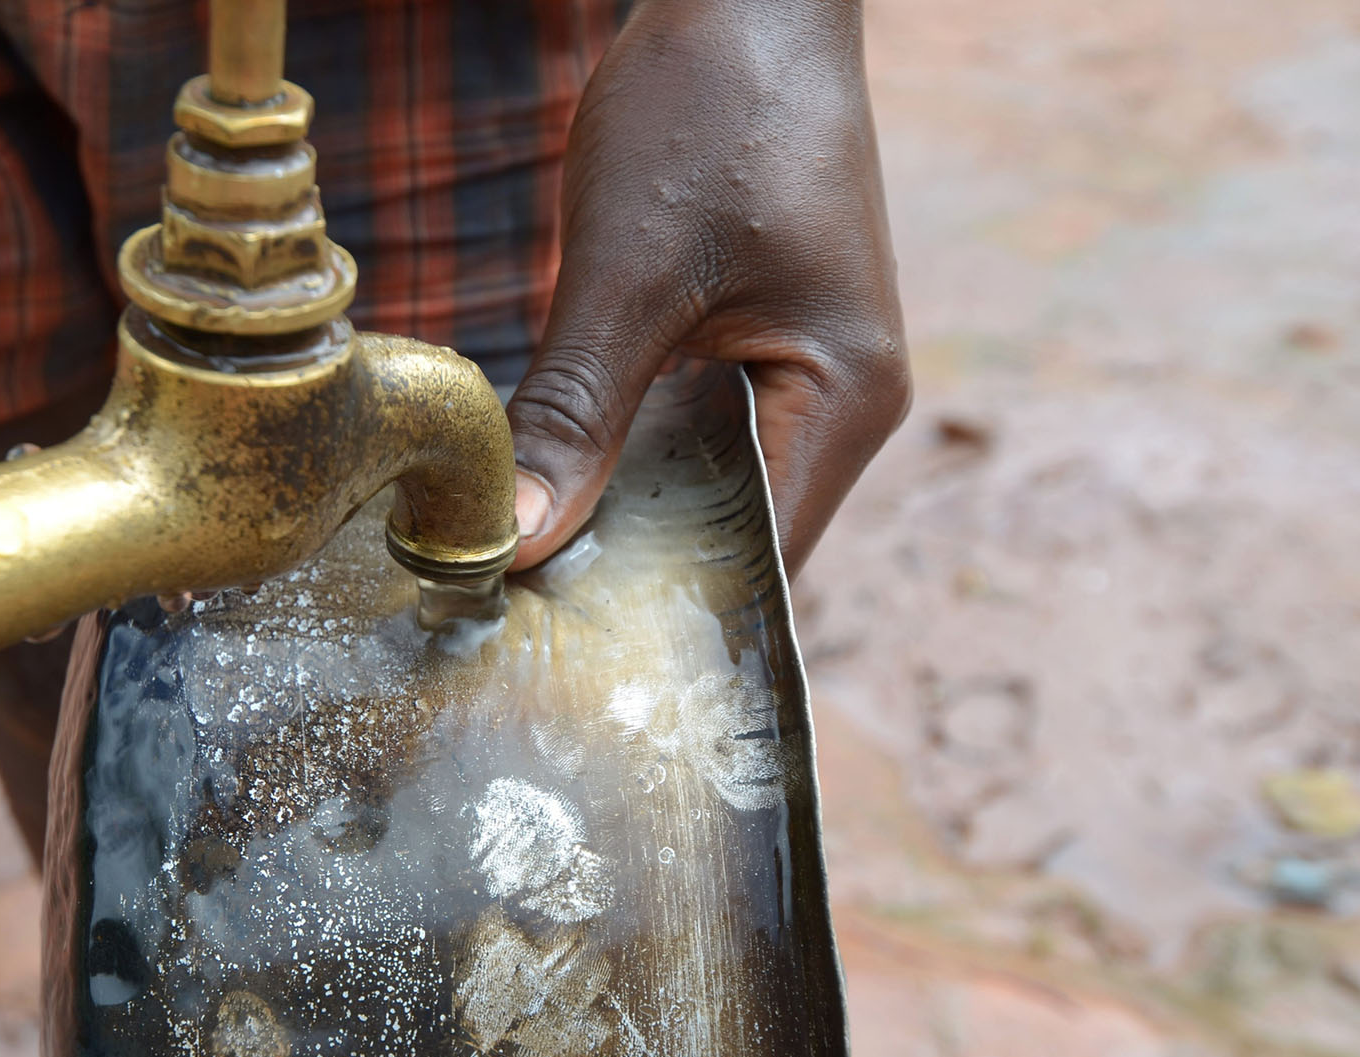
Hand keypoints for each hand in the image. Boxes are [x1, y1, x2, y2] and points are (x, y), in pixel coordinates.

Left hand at [508, 0, 909, 574]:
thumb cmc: (708, 109)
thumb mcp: (626, 275)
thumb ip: (573, 414)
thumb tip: (514, 543)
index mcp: (845, 398)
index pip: (759, 560)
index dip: (659, 608)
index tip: (554, 644)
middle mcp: (843, 405)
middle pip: (734, 536)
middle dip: (632, 572)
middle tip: (516, 616)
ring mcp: (806, 375)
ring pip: (707, 488)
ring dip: (625, 516)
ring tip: (525, 558)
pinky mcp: (761, 345)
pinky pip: (695, 435)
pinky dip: (629, 459)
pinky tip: (559, 475)